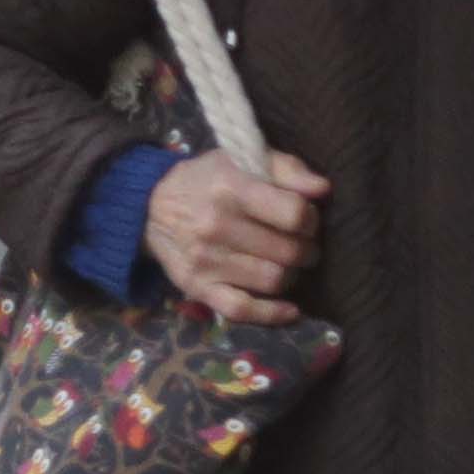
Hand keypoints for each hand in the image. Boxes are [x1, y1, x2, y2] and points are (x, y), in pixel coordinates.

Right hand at [145, 148, 326, 324]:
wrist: (150, 206)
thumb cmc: (208, 180)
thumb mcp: (243, 158)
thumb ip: (288, 169)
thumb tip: (323, 190)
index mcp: (231, 188)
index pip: (293, 214)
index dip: (311, 219)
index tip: (307, 220)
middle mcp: (216, 225)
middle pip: (288, 251)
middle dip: (307, 250)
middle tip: (304, 245)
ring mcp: (205, 260)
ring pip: (273, 280)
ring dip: (292, 275)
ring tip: (289, 264)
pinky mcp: (197, 287)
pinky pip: (242, 309)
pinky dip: (272, 314)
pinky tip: (290, 310)